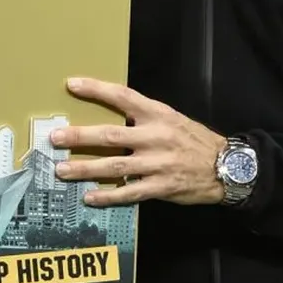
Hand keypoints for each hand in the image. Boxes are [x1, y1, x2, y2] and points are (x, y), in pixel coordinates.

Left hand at [53, 78, 226, 206]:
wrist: (226, 166)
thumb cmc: (194, 140)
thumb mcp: (173, 119)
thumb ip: (145, 118)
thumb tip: (113, 116)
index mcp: (158, 114)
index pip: (123, 97)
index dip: (97, 90)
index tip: (72, 85)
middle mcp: (155, 137)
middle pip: (110, 135)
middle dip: (79, 136)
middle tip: (55, 138)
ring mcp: (157, 164)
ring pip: (114, 166)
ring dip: (85, 168)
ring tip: (62, 170)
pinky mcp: (160, 187)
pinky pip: (128, 192)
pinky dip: (107, 196)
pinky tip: (89, 197)